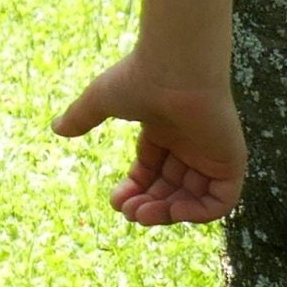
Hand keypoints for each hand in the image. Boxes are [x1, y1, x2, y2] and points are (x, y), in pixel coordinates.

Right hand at [53, 53, 245, 223]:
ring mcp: (211, 154)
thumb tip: (55, 129)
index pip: (151, 169)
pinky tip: (172, 211)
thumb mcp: (101, 100)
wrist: (175, 70)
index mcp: (164, 129)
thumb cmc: (138, 78)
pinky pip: (220, 201)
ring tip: (142, 215)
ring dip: (168, 213)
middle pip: (170, 187)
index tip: (116, 201)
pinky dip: (198, 213)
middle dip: (148, 204)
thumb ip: (81, 116)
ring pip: (193, 198)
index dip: (135, 187)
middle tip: (129, 214)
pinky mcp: (231, 163)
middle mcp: (188, 143)